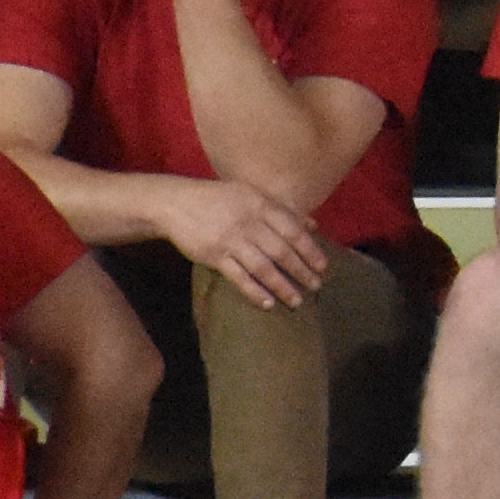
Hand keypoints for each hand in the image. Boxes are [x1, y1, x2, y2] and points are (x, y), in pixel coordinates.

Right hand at [172, 177, 333, 312]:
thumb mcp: (251, 195)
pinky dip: (255, 291)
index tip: (323, 266)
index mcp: (261, 205)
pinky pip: (238, 277)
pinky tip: (268, 303)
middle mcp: (249, 223)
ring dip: (282, 286)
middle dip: (301, 271)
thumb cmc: (218, 199)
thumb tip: (313, 224)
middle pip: (281, 251)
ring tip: (297, 300)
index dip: (310, 250)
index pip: (293, 230)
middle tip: (316, 286)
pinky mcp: (214, 255)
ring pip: (263, 267)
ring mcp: (231, 240)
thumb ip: (282, 211)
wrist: (176, 203)